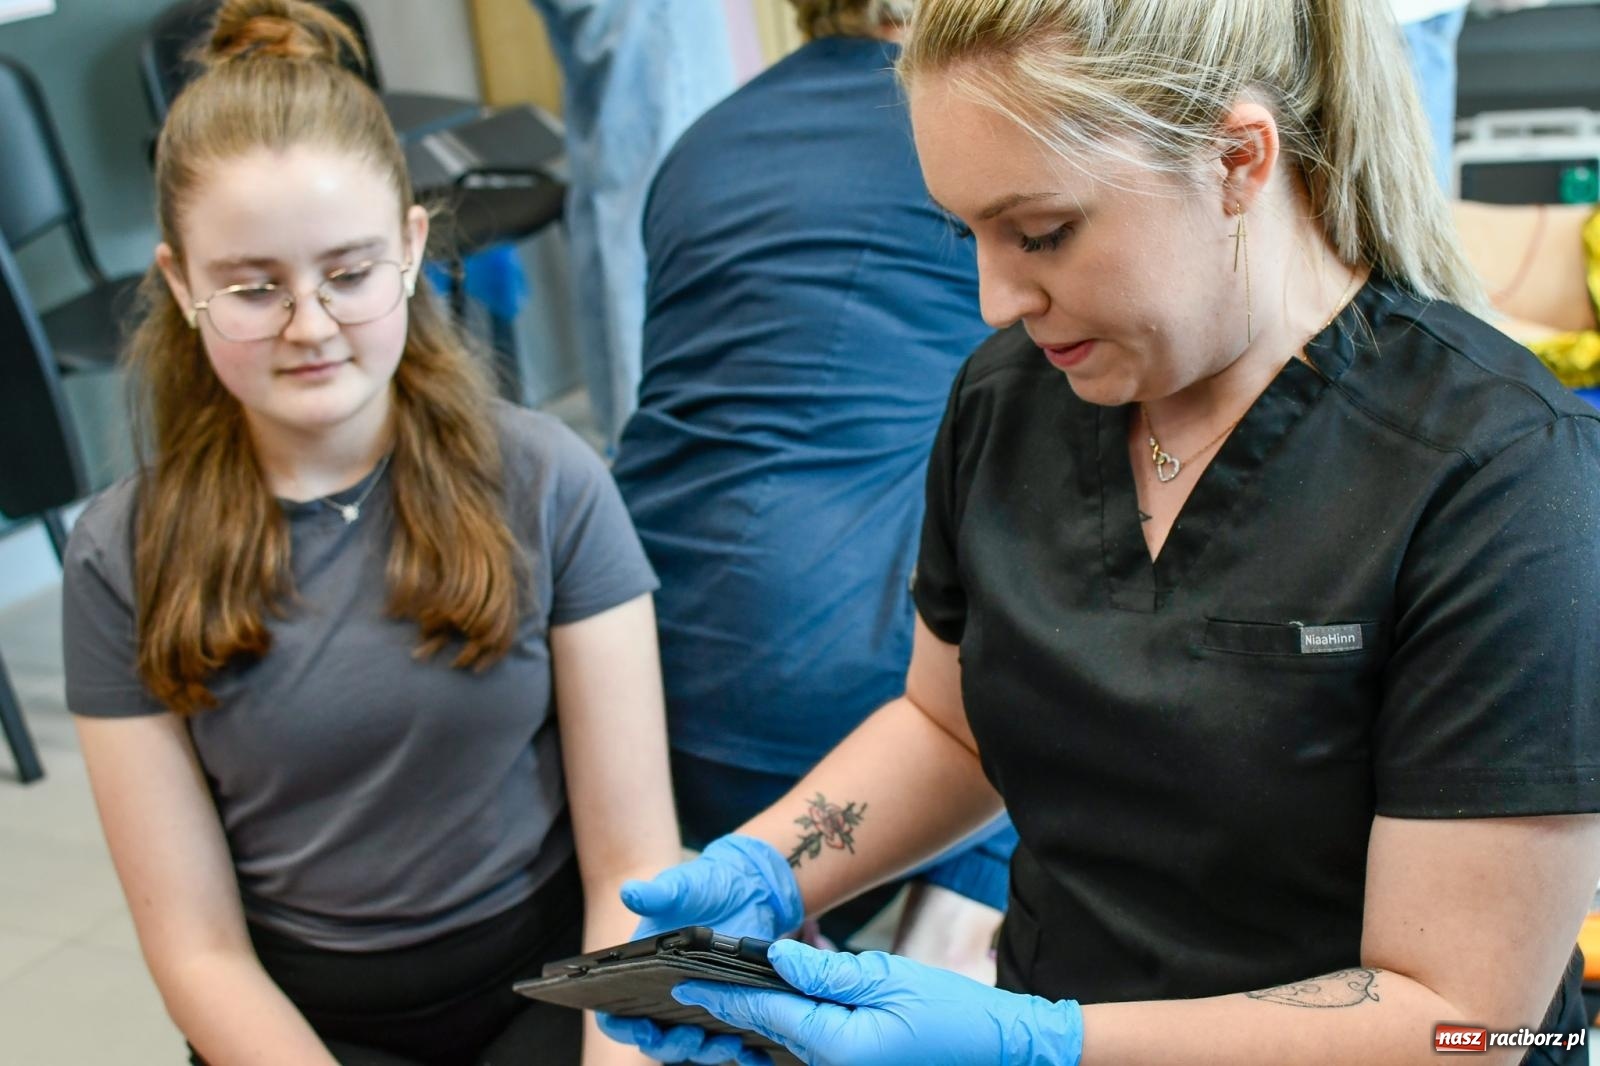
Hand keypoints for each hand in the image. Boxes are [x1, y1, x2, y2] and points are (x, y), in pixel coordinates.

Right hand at [598, 836, 804, 1063]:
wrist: (747, 883)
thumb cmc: (704, 885)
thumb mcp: (683, 885)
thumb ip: (657, 893)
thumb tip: (629, 892)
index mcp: (641, 970)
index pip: (617, 1014)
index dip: (623, 1028)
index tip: (642, 1028)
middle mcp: (665, 993)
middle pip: (656, 1039)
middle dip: (670, 1046)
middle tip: (691, 1037)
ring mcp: (698, 1002)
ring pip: (691, 1045)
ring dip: (705, 1052)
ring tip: (726, 1045)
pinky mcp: (729, 1005)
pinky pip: (726, 1039)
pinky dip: (737, 1052)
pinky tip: (753, 1051)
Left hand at [672, 940, 1084, 1065]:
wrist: (1001, 1051)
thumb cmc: (951, 1015)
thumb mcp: (888, 979)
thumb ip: (826, 972)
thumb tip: (774, 959)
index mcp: (834, 1045)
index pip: (759, 1013)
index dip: (716, 994)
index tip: (677, 980)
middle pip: (755, 1041)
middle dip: (712, 1022)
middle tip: (668, 1002)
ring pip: (770, 1054)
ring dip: (734, 1034)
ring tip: (694, 1012)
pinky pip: (797, 1057)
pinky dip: (768, 1040)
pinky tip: (751, 1022)